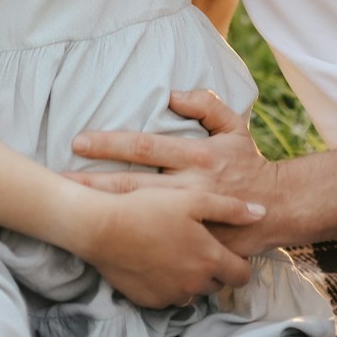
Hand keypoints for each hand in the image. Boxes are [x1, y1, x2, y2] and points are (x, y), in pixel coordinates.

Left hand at [70, 90, 276, 251]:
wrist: (276, 209)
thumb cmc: (249, 164)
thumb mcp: (234, 126)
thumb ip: (206, 104)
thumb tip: (172, 93)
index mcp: (195, 155)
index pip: (144, 145)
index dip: (110, 143)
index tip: (79, 141)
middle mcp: (187, 186)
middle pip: (131, 182)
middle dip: (93, 181)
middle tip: (60, 179)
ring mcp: (186, 219)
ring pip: (136, 213)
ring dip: (102, 210)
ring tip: (71, 210)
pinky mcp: (189, 243)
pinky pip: (154, 242)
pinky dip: (128, 242)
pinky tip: (102, 243)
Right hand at [82, 186, 261, 307]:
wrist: (103, 227)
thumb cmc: (150, 207)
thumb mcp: (194, 199)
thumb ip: (231, 209)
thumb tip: (262, 213)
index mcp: (209, 259)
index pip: (242, 275)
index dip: (240, 262)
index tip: (230, 248)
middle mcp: (194, 283)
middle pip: (217, 283)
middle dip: (214, 267)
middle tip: (200, 242)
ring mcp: (171, 295)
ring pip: (193, 290)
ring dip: (192, 275)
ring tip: (177, 247)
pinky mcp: (150, 300)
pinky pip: (170, 295)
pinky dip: (169, 281)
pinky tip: (157, 257)